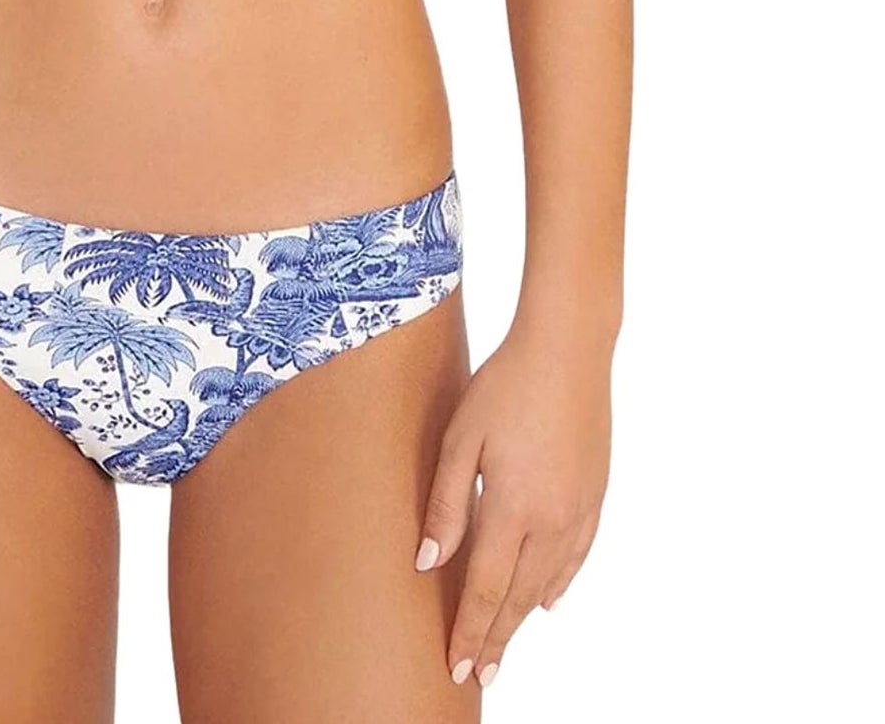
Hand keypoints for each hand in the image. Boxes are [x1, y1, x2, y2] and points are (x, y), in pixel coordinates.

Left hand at [417, 323, 611, 689]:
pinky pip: (577, 555)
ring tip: (505, 646)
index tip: (456, 667)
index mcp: (514, 508)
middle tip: (479, 675)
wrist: (568, 349)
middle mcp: (552, 519)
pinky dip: (559, 584)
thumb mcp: (462, 438)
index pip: (486, 589)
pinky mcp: (596, 494)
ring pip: (549, 582)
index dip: (470, 631)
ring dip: (525, 619)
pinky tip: (548, 601)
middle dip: (496, 638)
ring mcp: (579, 509)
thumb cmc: (505, 385)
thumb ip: (446, 504)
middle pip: (519, 596)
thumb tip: (428, 563)